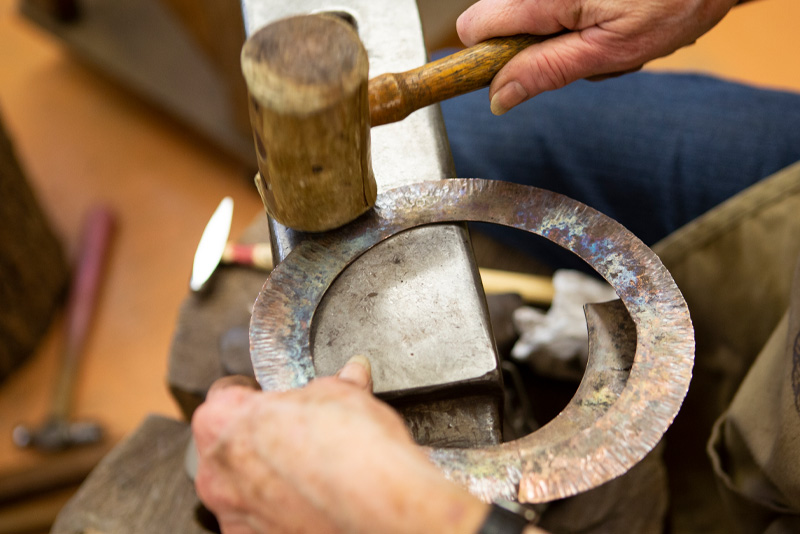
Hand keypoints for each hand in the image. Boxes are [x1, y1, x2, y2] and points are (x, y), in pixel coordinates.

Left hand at [191, 356, 489, 533]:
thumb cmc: (351, 450)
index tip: (273, 399)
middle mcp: (216, 471)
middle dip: (260, 438)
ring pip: (242, 486)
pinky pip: (259, 518)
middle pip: (230, 444)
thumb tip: (348, 376)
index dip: (255, 394)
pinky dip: (278, 510)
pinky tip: (310, 501)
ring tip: (308, 472)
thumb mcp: (341, 393)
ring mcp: (233, 512)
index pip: (225, 396)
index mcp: (223, 421)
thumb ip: (332, 384)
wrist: (378, 503)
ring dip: (267, 477)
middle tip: (297, 435)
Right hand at [457, 0, 738, 113]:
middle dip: (531, 43)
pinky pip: (551, 4)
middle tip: (581, 48)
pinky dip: (576, 14)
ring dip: (559, 31)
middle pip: (499, 18)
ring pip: (528, 12)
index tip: (515, 70)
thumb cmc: (674, 1)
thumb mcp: (611, 51)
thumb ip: (546, 71)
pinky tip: (610, 13)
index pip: (474, 25)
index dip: (487, 54)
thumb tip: (498, 97)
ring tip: (604, 28)